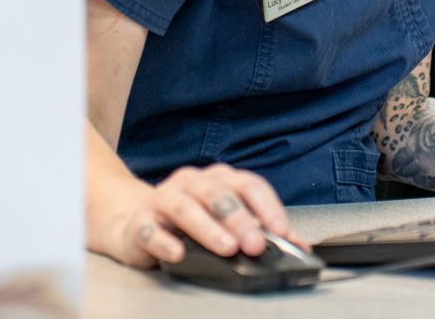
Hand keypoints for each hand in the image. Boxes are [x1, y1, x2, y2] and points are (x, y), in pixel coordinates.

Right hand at [94, 163, 308, 267]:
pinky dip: (165, 241)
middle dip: (240, 219)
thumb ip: (261, 231)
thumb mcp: (227, 222)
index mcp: (219, 179)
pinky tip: (178, 254)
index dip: (267, 207)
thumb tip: (298, 245)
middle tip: (254, 244)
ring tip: (226, 248)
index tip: (281, 230)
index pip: (248, 185)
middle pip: (219, 194)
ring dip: (209, 229)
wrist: (136, 223)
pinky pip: (151, 229)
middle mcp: (192, 183)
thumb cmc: (189, 221)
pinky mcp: (140, 221)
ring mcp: (164, 199)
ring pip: (186, 207)